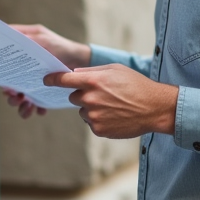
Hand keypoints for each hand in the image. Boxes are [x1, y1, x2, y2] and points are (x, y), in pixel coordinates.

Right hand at [1, 25, 90, 119]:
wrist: (81, 62)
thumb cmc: (62, 46)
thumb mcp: (44, 39)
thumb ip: (28, 40)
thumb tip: (9, 35)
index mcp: (20, 52)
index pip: (2, 58)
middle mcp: (22, 68)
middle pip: (6, 82)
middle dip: (8, 92)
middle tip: (14, 95)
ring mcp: (30, 81)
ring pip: (17, 96)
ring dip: (19, 104)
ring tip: (26, 106)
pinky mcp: (40, 92)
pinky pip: (33, 104)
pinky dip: (35, 109)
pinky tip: (40, 110)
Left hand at [43, 64, 178, 138]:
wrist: (154, 108)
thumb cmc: (136, 85)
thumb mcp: (115, 69)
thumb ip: (92, 71)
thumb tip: (75, 74)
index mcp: (93, 81)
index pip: (64, 80)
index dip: (53, 79)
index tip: (46, 80)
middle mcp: (90, 99)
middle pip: (73, 96)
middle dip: (83, 95)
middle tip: (103, 94)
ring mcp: (94, 116)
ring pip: (82, 111)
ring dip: (92, 108)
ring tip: (113, 106)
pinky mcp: (98, 130)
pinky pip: (91, 123)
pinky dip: (99, 120)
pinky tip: (115, 116)